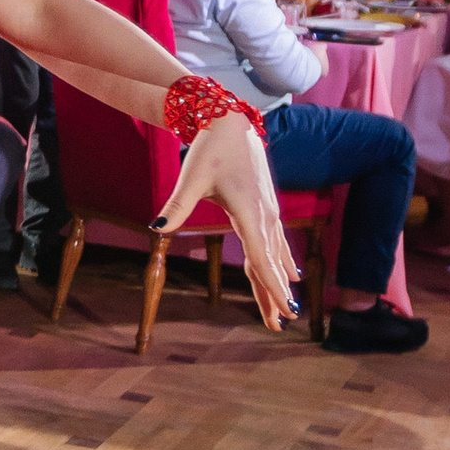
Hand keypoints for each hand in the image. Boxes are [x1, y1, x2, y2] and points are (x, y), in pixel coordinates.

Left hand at [155, 116, 296, 327]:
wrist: (229, 123)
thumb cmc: (209, 149)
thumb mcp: (191, 178)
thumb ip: (177, 205)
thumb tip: (155, 227)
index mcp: (249, 214)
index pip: (262, 259)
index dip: (273, 288)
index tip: (285, 311)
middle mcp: (265, 216)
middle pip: (270, 264)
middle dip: (275, 296)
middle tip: (279, 326)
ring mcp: (269, 212)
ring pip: (275, 256)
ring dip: (280, 283)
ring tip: (286, 312)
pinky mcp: (267, 208)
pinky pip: (277, 242)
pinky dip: (283, 262)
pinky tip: (294, 276)